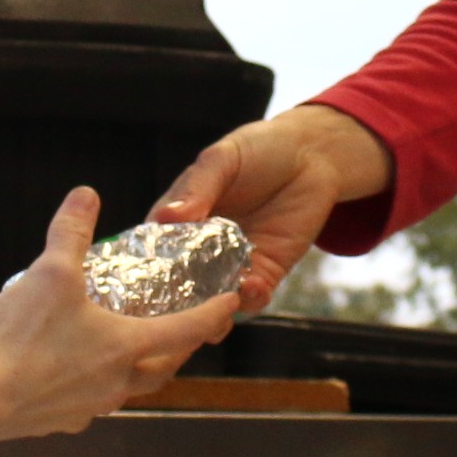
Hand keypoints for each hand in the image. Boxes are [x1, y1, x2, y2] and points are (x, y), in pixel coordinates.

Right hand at [0, 188, 238, 452]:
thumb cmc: (17, 339)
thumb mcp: (49, 274)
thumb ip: (71, 232)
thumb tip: (86, 194)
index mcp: (126, 346)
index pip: (186, 329)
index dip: (212, 314)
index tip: (231, 303)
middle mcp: (117, 382)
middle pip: (164, 367)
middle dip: (178, 347)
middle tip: (183, 326)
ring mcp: (89, 406)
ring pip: (129, 387)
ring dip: (137, 367)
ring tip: (128, 344)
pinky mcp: (60, 420)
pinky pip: (91, 400)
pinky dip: (95, 383)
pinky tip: (76, 368)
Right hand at [149, 106, 393, 312]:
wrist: (312, 156)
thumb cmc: (260, 149)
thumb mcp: (222, 160)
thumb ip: (197, 188)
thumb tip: (168, 217)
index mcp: (180, 219)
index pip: (155, 249)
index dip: (147, 266)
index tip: (144, 280)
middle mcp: (202, 248)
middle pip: (180, 284)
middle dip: (176, 300)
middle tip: (176, 307)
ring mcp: (233, 264)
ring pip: (213, 300)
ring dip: (212, 308)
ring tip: (215, 304)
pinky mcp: (265, 272)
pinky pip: (252, 297)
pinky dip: (249, 299)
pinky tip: (251, 286)